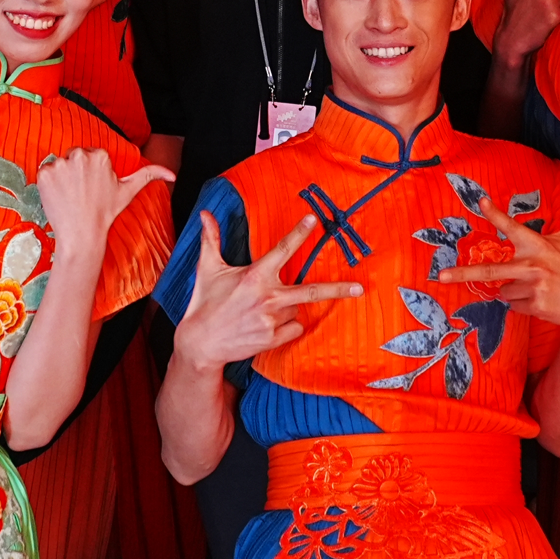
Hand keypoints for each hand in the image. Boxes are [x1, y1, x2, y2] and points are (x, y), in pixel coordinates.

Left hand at [37, 147, 174, 255]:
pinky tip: (58, 196)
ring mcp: (60, 164)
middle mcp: (79, 155)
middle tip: (80, 193)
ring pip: (59, 164)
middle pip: (73, 156)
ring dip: (62, 177)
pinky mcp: (44, 174)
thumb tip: (172, 174)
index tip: (92, 188)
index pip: (90, 155)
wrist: (82, 234)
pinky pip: (45, 171)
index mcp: (100, 156)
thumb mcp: (128, 191)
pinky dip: (49, 183)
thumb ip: (149, 175)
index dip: (90, 172)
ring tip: (70, 196)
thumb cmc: (105, 213)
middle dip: (75, 171)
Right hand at [174, 214, 360, 370]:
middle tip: (358, 288)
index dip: (299, 233)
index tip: (314, 220)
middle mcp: (267, 297)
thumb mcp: (208, 269)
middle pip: (311, 290)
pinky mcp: (273, 338)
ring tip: (261, 310)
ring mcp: (272, 320)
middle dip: (337, 289)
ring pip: (296, 309)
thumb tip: (205, 214)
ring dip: (287, 307)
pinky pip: (293, 328)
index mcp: (254, 276)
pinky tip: (266, 325)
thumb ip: (210, 239)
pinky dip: (286, 326)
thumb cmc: (204, 303)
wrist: (200, 344)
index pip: (282, 250)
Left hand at [438, 183, 559, 333]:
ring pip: (503, 291)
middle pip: (490, 271)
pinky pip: (513, 305)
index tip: (480, 202)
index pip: (512, 227)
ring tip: (538, 287)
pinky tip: (541, 300)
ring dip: (515, 290)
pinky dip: (522, 304)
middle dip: (463, 274)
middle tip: (440, 276)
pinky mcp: (535, 305)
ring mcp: (533, 287)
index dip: (495, 214)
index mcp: (538, 245)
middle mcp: (533, 265)